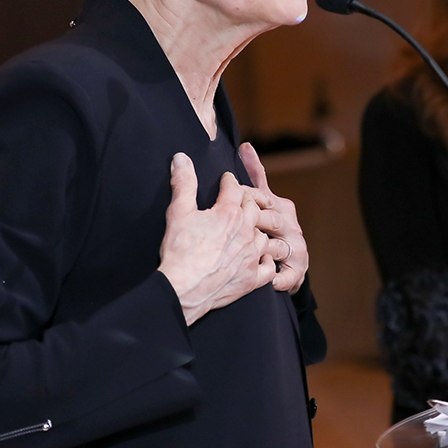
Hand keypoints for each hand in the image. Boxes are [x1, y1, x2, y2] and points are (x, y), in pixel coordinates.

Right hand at [158, 153, 274, 325]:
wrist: (184, 289)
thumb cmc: (180, 251)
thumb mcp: (178, 212)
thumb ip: (183, 183)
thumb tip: (181, 157)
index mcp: (229, 213)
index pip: (234, 188)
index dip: (228, 181)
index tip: (226, 179)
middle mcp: (246, 231)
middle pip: (255, 208)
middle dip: (250, 200)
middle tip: (245, 199)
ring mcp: (252, 255)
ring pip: (266, 235)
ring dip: (261, 230)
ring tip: (256, 229)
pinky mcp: (252, 278)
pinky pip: (268, 267)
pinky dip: (266, 262)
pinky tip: (262, 259)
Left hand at [239, 143, 308, 293]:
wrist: (289, 265)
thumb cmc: (269, 228)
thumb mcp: (263, 199)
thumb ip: (256, 174)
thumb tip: (245, 144)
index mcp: (282, 207)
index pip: (262, 198)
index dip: (245, 198)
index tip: (228, 197)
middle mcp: (292, 226)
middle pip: (272, 220)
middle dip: (253, 222)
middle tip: (233, 226)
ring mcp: (296, 248)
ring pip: (277, 247)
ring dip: (262, 251)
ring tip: (245, 255)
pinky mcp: (297, 271)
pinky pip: (286, 276)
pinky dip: (275, 278)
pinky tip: (263, 281)